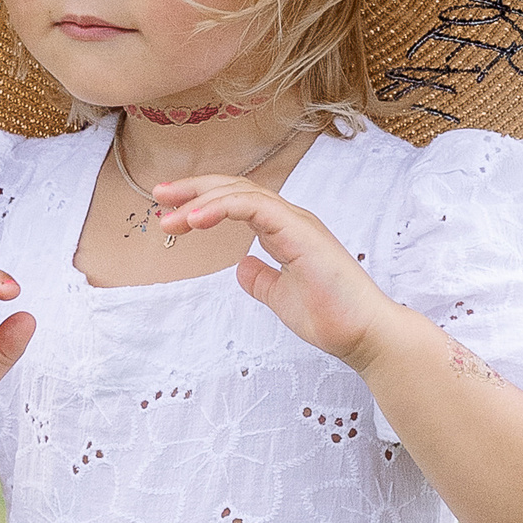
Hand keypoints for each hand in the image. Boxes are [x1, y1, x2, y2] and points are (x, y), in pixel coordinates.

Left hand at [147, 177, 399, 367]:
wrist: (363, 334)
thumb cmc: (331, 317)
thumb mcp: (281, 297)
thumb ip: (261, 280)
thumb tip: (240, 267)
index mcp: (285, 231)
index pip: (238, 202)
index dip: (202, 201)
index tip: (170, 212)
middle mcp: (290, 219)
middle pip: (235, 188)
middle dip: (194, 190)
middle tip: (159, 195)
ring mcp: (297, 222)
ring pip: (242, 192)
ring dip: (201, 200)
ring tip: (170, 215)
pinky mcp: (301, 232)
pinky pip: (255, 206)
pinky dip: (223, 207)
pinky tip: (197, 218)